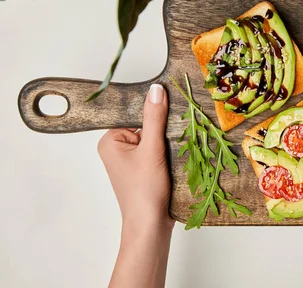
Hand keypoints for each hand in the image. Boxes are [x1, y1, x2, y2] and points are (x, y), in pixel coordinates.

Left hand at [98, 83, 172, 229]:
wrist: (150, 225)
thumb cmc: (145, 191)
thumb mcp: (152, 149)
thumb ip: (154, 118)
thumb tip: (156, 89)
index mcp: (110, 141)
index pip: (135, 114)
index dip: (154, 112)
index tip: (173, 107)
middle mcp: (117, 149)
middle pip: (146, 126)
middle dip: (163, 129)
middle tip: (178, 132)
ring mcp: (131, 161)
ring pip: (155, 139)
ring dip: (169, 142)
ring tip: (179, 147)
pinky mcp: (144, 170)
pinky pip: (158, 152)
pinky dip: (170, 152)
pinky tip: (179, 156)